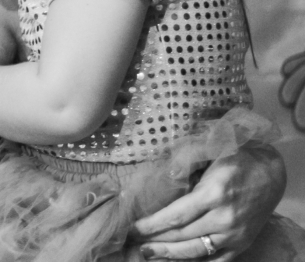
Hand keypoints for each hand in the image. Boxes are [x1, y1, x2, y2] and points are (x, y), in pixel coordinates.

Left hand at [129, 145, 285, 260]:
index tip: (132, 228)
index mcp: (214, 193)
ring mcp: (235, 234)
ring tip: (148, 254)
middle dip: (155, 240)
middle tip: (134, 242)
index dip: (151, 225)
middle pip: (182, 236)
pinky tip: (175, 261)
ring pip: (196, 251)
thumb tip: (159, 174)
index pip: (176, 216)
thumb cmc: (235, 157)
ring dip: (169, 255)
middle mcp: (225, 218)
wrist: (270, 171)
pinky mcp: (243, 244)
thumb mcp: (209, 151)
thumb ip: (184, 160)